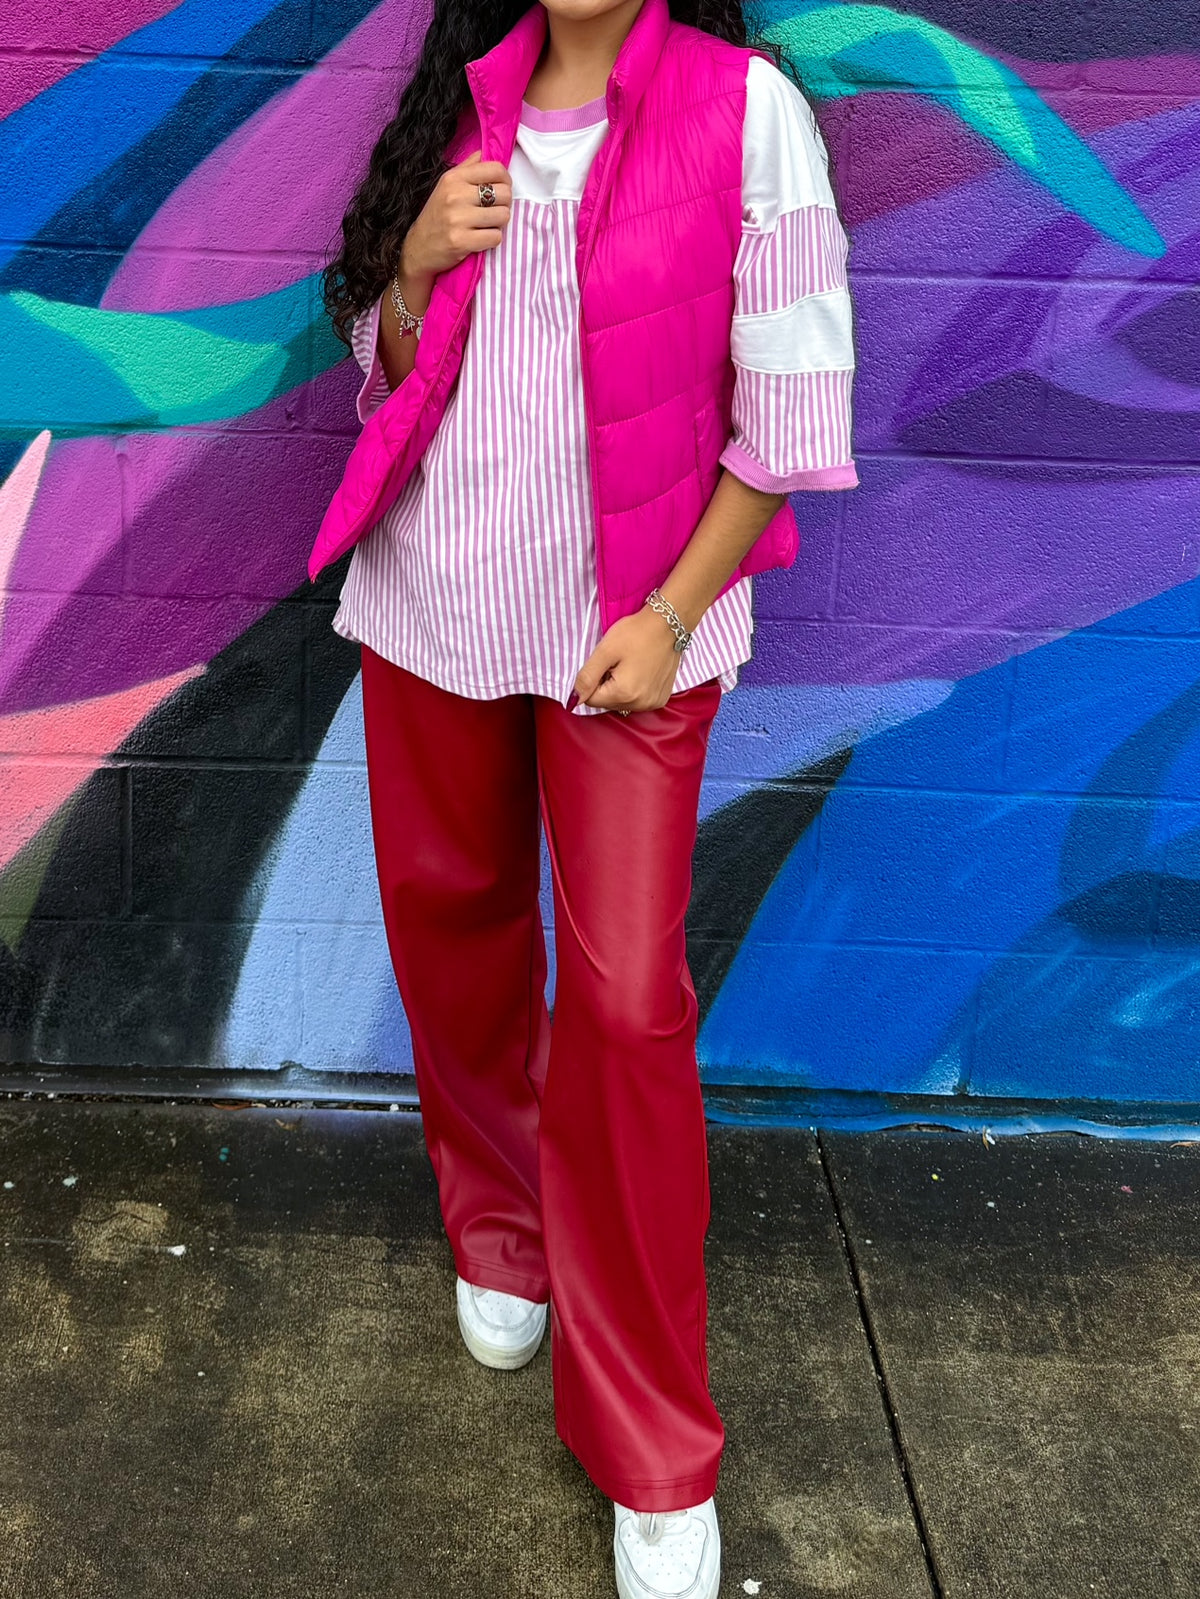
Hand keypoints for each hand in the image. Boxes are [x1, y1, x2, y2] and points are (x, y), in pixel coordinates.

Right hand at [400, 149, 512, 280]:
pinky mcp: (461, 241)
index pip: (496, 170)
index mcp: (454, 178)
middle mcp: (456, 195)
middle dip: (504, 204)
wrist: (418, 248)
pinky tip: (482, 238)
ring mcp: (458, 219)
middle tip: (493, 211)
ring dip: (499, 224)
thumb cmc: (437, 215)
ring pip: (503, 216)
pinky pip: (495, 237)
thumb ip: (466, 168)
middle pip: (504, 193)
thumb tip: (483, 153)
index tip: (501, 190)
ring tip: (487, 225)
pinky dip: (493, 239)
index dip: (506, 181)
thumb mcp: (446, 185)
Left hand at [573, 606, 682, 713]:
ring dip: (620, 688)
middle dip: (606, 685)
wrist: (667, 624)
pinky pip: (637, 701)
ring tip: (630, 665)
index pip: (591, 700)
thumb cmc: (636, 633)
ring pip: (621, 703)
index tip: (605, 663)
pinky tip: (641, 671)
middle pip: (607, 703)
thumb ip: (586, 677)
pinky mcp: (661, 698)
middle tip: (618, 662)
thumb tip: (573, 700)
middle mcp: (640, 704)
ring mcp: (653, 703)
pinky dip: (634, 689)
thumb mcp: (605, 651)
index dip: (593, 680)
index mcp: (624, 694)